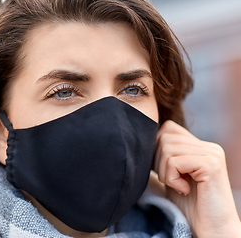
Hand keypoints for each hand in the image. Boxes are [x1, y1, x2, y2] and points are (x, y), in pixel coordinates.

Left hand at [154, 120, 240, 237]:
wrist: (211, 228)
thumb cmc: (189, 204)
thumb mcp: (173, 173)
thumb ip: (165, 154)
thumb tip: (144, 138)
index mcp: (200, 145)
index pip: (166, 128)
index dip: (156, 148)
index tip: (163, 171)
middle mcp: (208, 146)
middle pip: (164, 137)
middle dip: (158, 162)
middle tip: (172, 181)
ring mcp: (212, 153)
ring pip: (167, 149)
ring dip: (165, 173)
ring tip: (179, 186)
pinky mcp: (210, 164)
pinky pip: (174, 162)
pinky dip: (172, 179)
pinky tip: (184, 189)